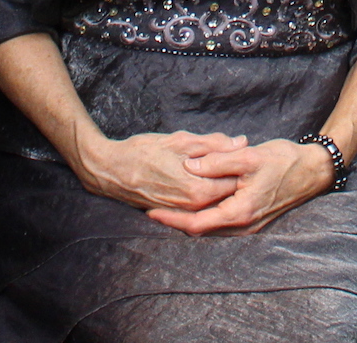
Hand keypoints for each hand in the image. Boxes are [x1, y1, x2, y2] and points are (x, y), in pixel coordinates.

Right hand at [77, 130, 245, 212]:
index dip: (241, 167)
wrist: (110, 171)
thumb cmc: (143, 152)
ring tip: (220, 166)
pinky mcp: (173, 214)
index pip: (234, 182)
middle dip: (234, 177)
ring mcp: (182, 214)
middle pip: (226, 194)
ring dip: (220, 185)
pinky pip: (198, 206)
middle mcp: (192, 208)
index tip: (246, 154)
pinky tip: (203, 179)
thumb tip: (243, 142)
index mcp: (198, 190)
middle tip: (236, 158)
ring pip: (213, 201)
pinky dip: (205, 194)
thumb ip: (214, 144)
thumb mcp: (180, 140)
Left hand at [151, 138, 338, 234]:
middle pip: (200, 229)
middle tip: (151, 207)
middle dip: (175, 220)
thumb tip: (189, 167)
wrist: (313, 170)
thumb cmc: (284, 161)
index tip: (151, 211)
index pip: (196, 224)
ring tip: (166, 206)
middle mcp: (243, 225)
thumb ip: (217, 161)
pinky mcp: (251, 219)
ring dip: (188, 218)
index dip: (171, 219)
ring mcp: (248, 225)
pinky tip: (193, 203)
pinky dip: (203, 215)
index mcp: (240, 212)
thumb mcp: (249, 156)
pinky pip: (221, 222)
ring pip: (210, 227)